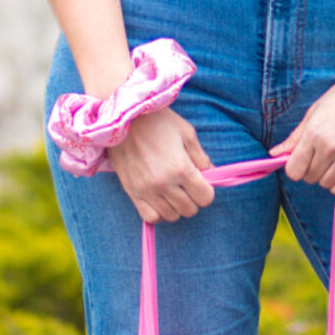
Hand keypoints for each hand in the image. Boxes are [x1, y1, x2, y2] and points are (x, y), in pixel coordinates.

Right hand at [108, 107, 214, 222]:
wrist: (122, 117)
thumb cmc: (157, 121)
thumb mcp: (186, 132)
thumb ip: (201, 157)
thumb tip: (212, 175)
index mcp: (181, 168)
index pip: (205, 198)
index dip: (206, 191)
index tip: (201, 183)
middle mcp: (164, 183)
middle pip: (190, 210)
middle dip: (193, 200)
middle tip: (187, 186)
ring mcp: (147, 190)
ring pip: (172, 216)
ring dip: (176, 207)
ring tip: (172, 192)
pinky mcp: (132, 192)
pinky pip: (151, 217)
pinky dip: (158, 213)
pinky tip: (159, 200)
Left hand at [269, 68, 334, 194]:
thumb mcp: (314, 112)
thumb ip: (295, 137)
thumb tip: (275, 154)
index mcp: (313, 133)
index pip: (294, 170)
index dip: (295, 168)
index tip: (301, 160)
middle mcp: (329, 147)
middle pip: (310, 178)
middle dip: (311, 170)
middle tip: (319, 156)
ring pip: (326, 184)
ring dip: (326, 176)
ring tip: (332, 160)